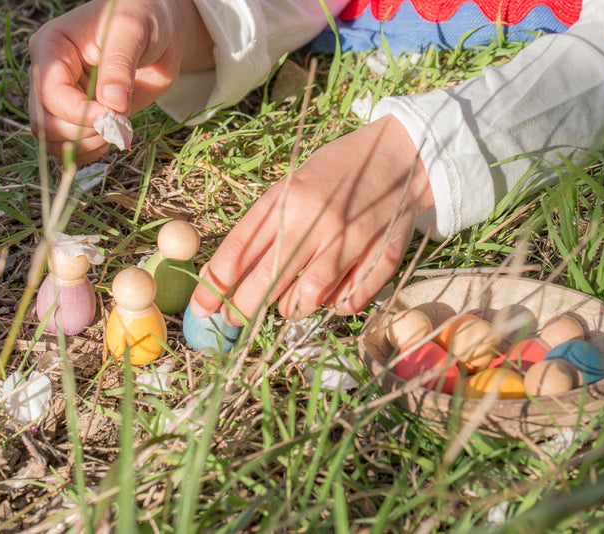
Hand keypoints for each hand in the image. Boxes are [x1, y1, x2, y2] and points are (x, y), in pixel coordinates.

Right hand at [28, 0, 213, 163]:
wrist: (158, 32)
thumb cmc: (141, 16)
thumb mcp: (131, 30)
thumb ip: (119, 64)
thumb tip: (111, 104)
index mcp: (51, 47)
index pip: (49, 92)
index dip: (76, 112)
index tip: (110, 115)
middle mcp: (49, 76)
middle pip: (44, 122)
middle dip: (82, 131)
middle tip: (118, 122)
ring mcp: (63, 99)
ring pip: (54, 140)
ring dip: (87, 144)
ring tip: (119, 127)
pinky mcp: (79, 117)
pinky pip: (72, 148)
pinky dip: (92, 152)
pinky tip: (115, 135)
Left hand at [189, 115, 434, 323]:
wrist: (402, 155)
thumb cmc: (335, 172)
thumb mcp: (291, 186)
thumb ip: (263, 226)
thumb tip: (227, 275)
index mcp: (287, 198)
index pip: (238, 250)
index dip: (214, 286)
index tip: (201, 309)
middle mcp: (316, 220)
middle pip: (267, 281)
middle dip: (243, 309)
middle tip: (234, 319)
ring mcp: (351, 240)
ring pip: (307, 298)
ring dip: (290, 309)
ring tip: (287, 304)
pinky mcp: (382, 255)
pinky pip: (350, 300)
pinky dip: (335, 307)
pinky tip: (330, 298)